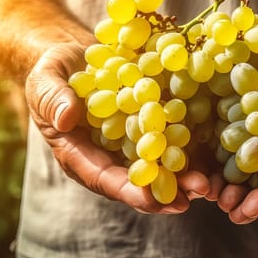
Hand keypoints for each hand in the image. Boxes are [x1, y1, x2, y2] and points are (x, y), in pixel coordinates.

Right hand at [24, 42, 209, 213]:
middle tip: (194, 195)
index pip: (103, 178)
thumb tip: (66, 119)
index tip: (153, 200)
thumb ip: (53, 99)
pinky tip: (212, 154)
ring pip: (158, 164)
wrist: (75, 56)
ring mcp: (130, 141)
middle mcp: (108, 154)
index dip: (129, 191)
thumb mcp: (45, 81)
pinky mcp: (148, 123)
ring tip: (210, 183)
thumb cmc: (53, 73)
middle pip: (138, 180)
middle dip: (166, 191)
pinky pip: (169, 138)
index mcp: (80, 154)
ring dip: (184, 175)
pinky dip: (189, 147)